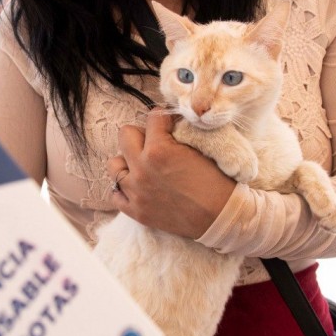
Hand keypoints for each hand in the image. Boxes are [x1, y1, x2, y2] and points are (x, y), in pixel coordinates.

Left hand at [107, 109, 235, 238]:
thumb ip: (178, 134)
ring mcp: (135, 192)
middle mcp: (141, 169)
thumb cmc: (216, 182)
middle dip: (141, 134)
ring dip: (128, 161)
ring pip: (114, 164)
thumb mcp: (199, 148)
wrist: (220, 217)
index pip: (152, 118)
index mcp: (159, 150)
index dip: (163, 118)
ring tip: (142, 165)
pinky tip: (137, 186)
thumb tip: (167, 124)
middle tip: (154, 142)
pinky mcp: (135, 211)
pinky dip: (123, 188)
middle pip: (125, 135)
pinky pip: (115, 194)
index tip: (168, 124)